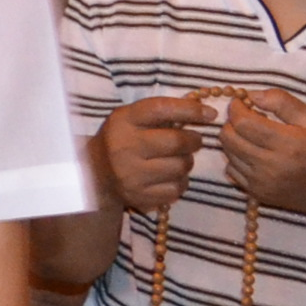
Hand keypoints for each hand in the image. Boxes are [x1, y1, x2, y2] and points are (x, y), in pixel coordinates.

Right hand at [96, 94, 211, 214]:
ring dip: (185, 162)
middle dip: (193, 141)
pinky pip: (176, 188)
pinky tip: (169, 177)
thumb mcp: (132, 118)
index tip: (210, 114)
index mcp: (123, 121)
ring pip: (180, 167)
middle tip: (193, 141)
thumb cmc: (122, 139)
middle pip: (176, 142)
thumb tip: (206, 113)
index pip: (160, 109)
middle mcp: (124, 147)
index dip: (189, 110)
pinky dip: (179, 182)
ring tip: (176, 160)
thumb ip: (162, 114)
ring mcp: (131, 175)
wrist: (95, 173)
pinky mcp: (139, 196)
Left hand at [221, 87, 305, 234]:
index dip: (237, 108)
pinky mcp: (261, 195)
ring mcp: (264, 184)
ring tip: (256, 135)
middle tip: (250, 116)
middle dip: (232, 122)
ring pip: (228, 155)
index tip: (243, 101)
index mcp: (289, 144)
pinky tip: (257, 153)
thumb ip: (282, 102)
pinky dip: (238, 159)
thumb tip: (251, 94)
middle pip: (229, 139)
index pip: (242, 123)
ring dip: (234, 140)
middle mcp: (272, 167)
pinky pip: (233, 172)